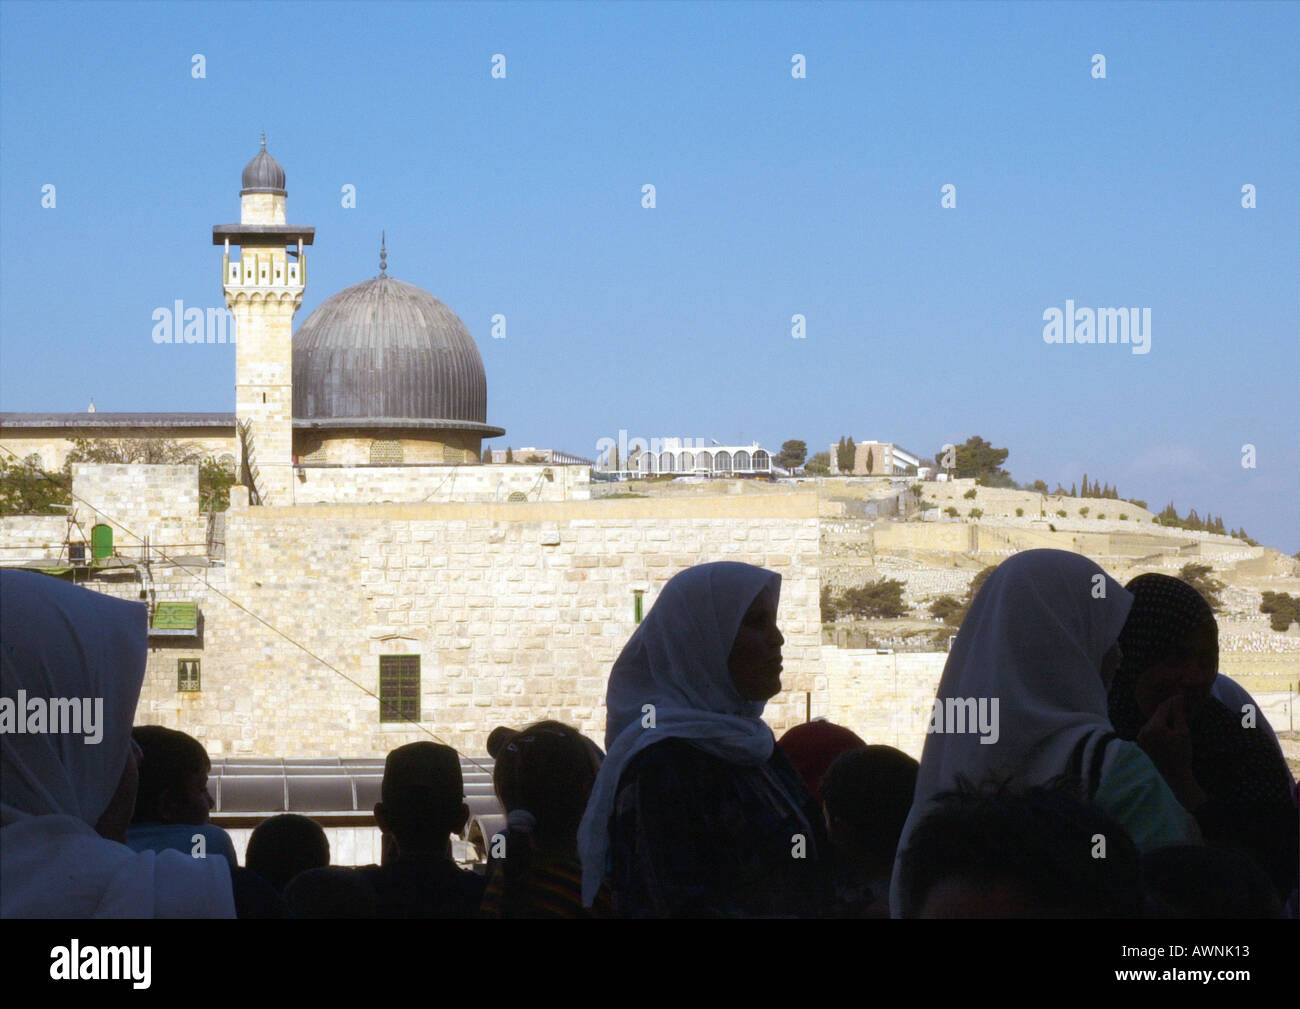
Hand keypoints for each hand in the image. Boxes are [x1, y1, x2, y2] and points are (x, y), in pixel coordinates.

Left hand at [1137, 695, 1205, 810]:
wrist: (1175, 774)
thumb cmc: (1182, 753)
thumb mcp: (1183, 732)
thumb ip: (1178, 714)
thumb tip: (1177, 698)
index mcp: (1153, 728)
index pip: (1162, 708)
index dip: (1172, 701)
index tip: (1181, 696)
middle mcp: (1143, 730)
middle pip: (1157, 714)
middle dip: (1168, 710)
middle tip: (1181, 705)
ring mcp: (1140, 737)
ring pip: (1153, 721)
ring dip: (1164, 718)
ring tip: (1177, 717)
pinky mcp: (1141, 742)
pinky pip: (1150, 729)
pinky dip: (1159, 726)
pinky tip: (1170, 727)